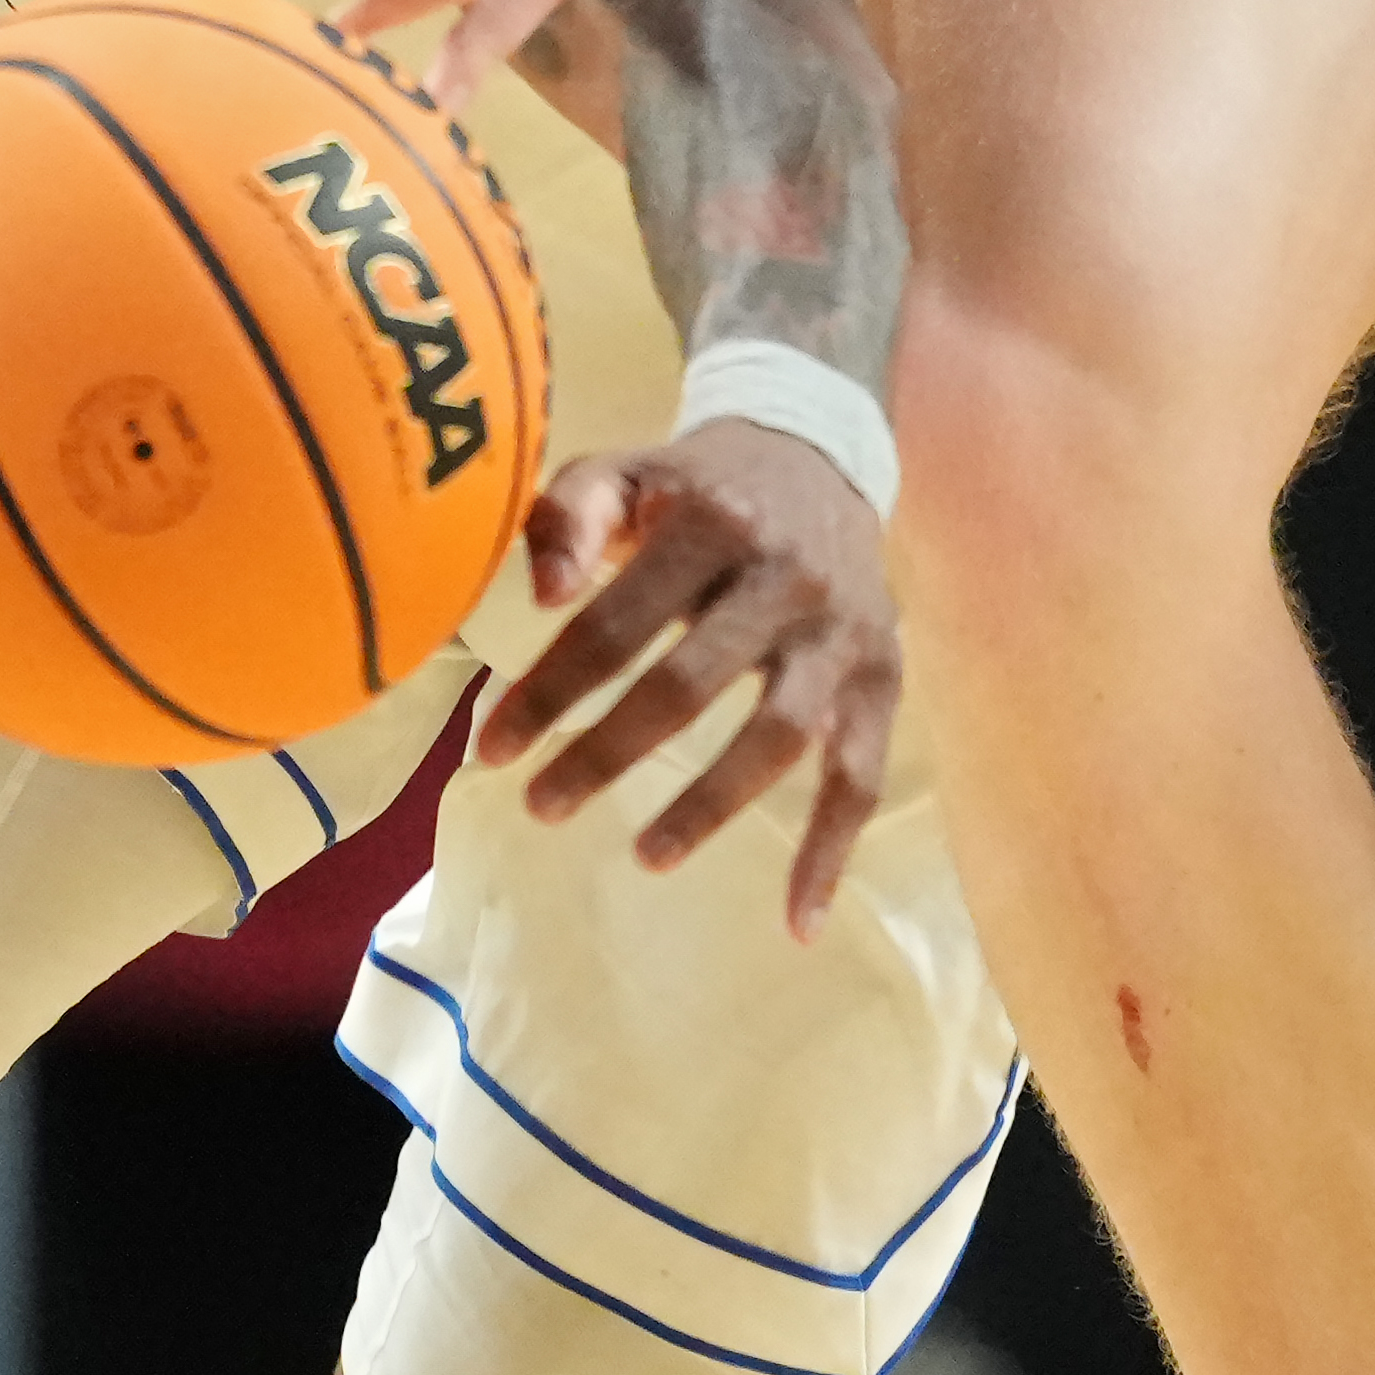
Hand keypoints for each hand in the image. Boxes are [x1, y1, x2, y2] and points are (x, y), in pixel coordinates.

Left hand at [471, 415, 901, 931]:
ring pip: (777, 736)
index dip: (551, 691)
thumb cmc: (698, 485)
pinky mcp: (882, 674)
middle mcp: (784, 578)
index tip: (492, 749)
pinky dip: (833, 851)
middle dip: (607, 753)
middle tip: (543, 805)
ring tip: (646, 856)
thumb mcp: (626, 469)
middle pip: (688, 685)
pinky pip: (860, 775)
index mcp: (711, 523)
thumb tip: (542, 596)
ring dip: (709, 805)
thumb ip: (568, 516)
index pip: (617, 623)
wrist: (818, 454)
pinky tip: (798, 921)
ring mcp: (839, 634)